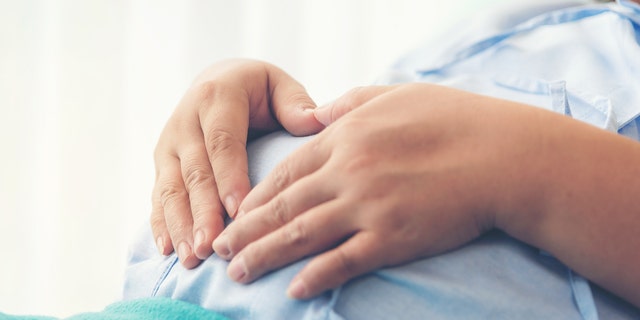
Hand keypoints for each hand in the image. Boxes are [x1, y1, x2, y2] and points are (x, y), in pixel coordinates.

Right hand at [151, 59, 323, 267]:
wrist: (215, 82)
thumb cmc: (257, 91)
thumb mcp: (277, 85)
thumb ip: (294, 104)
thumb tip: (316, 121)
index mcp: (216, 97)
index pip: (222, 142)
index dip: (229, 178)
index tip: (240, 213)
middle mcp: (185, 120)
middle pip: (195, 172)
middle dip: (202, 212)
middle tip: (212, 247)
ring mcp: (169, 144)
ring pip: (172, 188)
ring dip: (180, 225)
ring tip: (192, 258)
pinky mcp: (161, 163)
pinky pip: (158, 196)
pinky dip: (161, 224)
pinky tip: (169, 250)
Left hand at [212, 84, 549, 297]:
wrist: (503, 155)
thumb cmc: (454, 119)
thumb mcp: (395, 94)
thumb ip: (349, 103)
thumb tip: (315, 114)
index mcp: (345, 137)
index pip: (286, 171)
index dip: (256, 196)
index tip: (235, 212)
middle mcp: (347, 173)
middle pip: (282, 207)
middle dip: (246, 231)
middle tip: (219, 250)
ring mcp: (367, 207)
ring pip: (301, 236)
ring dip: (265, 256)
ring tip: (239, 273)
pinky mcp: (392, 238)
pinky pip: (343, 262)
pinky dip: (315, 276)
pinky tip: (294, 289)